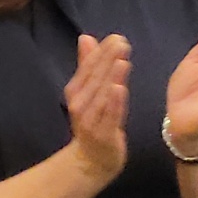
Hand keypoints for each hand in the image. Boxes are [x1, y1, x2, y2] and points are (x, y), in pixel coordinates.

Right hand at [64, 33, 131, 182]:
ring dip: (111, 78)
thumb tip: (86, 37)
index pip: (89, 68)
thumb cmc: (94, 120)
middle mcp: (80, 104)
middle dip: (108, 60)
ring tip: (122, 61)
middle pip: (95, 79)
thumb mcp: (89, 92)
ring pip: (102, 96)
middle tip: (122, 43)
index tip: (116, 38)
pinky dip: (114, 102)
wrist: (92, 159)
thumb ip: (88, 65)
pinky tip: (120, 88)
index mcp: (76, 91)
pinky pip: (109, 116)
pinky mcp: (102, 134)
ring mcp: (90, 120)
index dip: (101, 52)